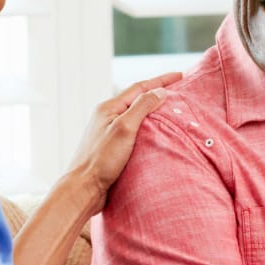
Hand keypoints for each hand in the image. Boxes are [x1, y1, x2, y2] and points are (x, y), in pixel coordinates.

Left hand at [66, 73, 181, 211]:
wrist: (84, 188)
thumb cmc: (102, 159)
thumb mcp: (125, 129)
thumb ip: (142, 107)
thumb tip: (160, 92)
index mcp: (109, 108)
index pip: (140, 87)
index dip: (161, 80)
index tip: (180, 76)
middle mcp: (108, 117)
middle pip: (137, 98)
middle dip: (158, 91)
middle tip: (178, 89)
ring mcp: (109, 132)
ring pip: (135, 114)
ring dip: (153, 108)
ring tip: (170, 108)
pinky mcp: (112, 147)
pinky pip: (134, 129)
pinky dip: (148, 125)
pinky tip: (156, 131)